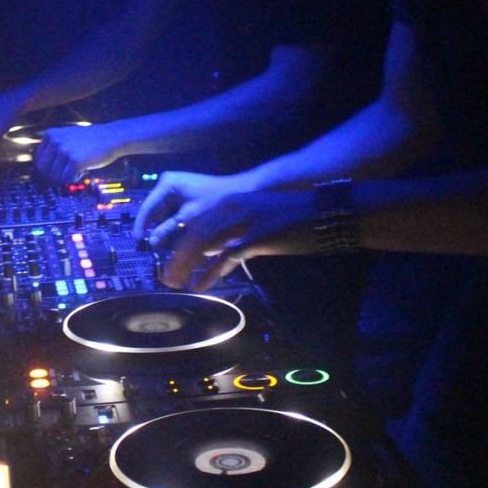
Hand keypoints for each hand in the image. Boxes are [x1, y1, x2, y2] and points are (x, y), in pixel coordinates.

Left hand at [34, 123, 123, 182]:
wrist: (111, 137)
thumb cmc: (90, 139)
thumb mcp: (67, 136)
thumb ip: (53, 147)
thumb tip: (42, 169)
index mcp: (50, 134)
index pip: (39, 160)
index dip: (49, 169)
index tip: (59, 170)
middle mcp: (55, 141)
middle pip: (44, 169)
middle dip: (55, 175)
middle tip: (67, 173)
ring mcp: (64, 150)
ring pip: (55, 176)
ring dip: (66, 176)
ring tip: (78, 168)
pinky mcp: (75, 161)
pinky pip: (67, 179)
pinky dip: (75, 178)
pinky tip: (84, 170)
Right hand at [133, 170, 247, 246]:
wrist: (244, 193)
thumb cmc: (218, 205)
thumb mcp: (192, 223)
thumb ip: (171, 238)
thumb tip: (156, 257)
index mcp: (168, 185)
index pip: (147, 208)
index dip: (141, 228)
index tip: (138, 244)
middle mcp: (169, 185)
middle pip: (157, 214)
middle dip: (159, 232)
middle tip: (159, 250)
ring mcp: (179, 191)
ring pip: (167, 218)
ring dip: (170, 233)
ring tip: (174, 247)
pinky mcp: (187, 199)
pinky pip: (177, 217)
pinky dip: (179, 229)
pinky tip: (185, 239)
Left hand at [157, 189, 316, 291]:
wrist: (322, 211)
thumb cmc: (290, 217)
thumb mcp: (254, 217)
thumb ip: (232, 230)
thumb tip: (213, 250)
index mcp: (230, 201)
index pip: (194, 222)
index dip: (177, 243)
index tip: (167, 260)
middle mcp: (231, 208)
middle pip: (192, 233)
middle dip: (175, 257)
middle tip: (165, 277)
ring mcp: (243, 221)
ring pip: (202, 244)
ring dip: (185, 266)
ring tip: (175, 283)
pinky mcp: (257, 237)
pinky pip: (225, 257)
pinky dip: (209, 273)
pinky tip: (199, 285)